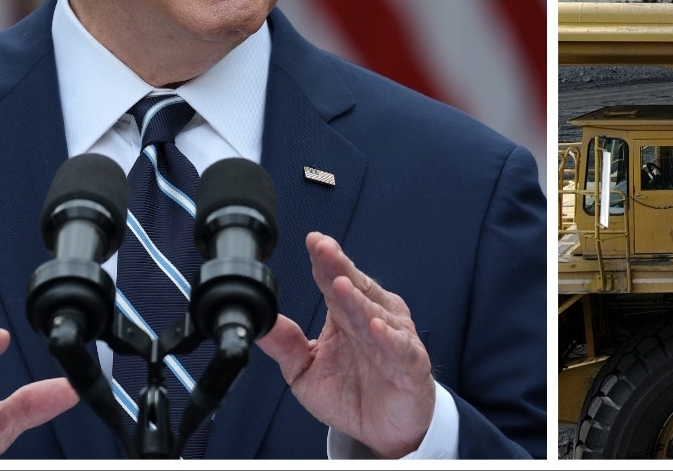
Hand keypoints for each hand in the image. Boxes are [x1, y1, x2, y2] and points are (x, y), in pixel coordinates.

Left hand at [256, 232, 435, 457]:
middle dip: (339, 268)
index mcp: (346, 315)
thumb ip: (286, 346)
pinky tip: (376, 326)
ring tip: (342, 285)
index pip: (334, 281)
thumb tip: (261, 322)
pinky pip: (400, 348)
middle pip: (355, 288)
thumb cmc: (351, 393)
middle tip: (323, 248)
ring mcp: (394, 338)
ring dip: (359, 300)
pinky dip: (389, 337)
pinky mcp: (411, 363)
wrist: (383, 430)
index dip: (324, 261)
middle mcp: (372, 318)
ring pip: (376, 314)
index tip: (312, 241)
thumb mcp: (306, 371)